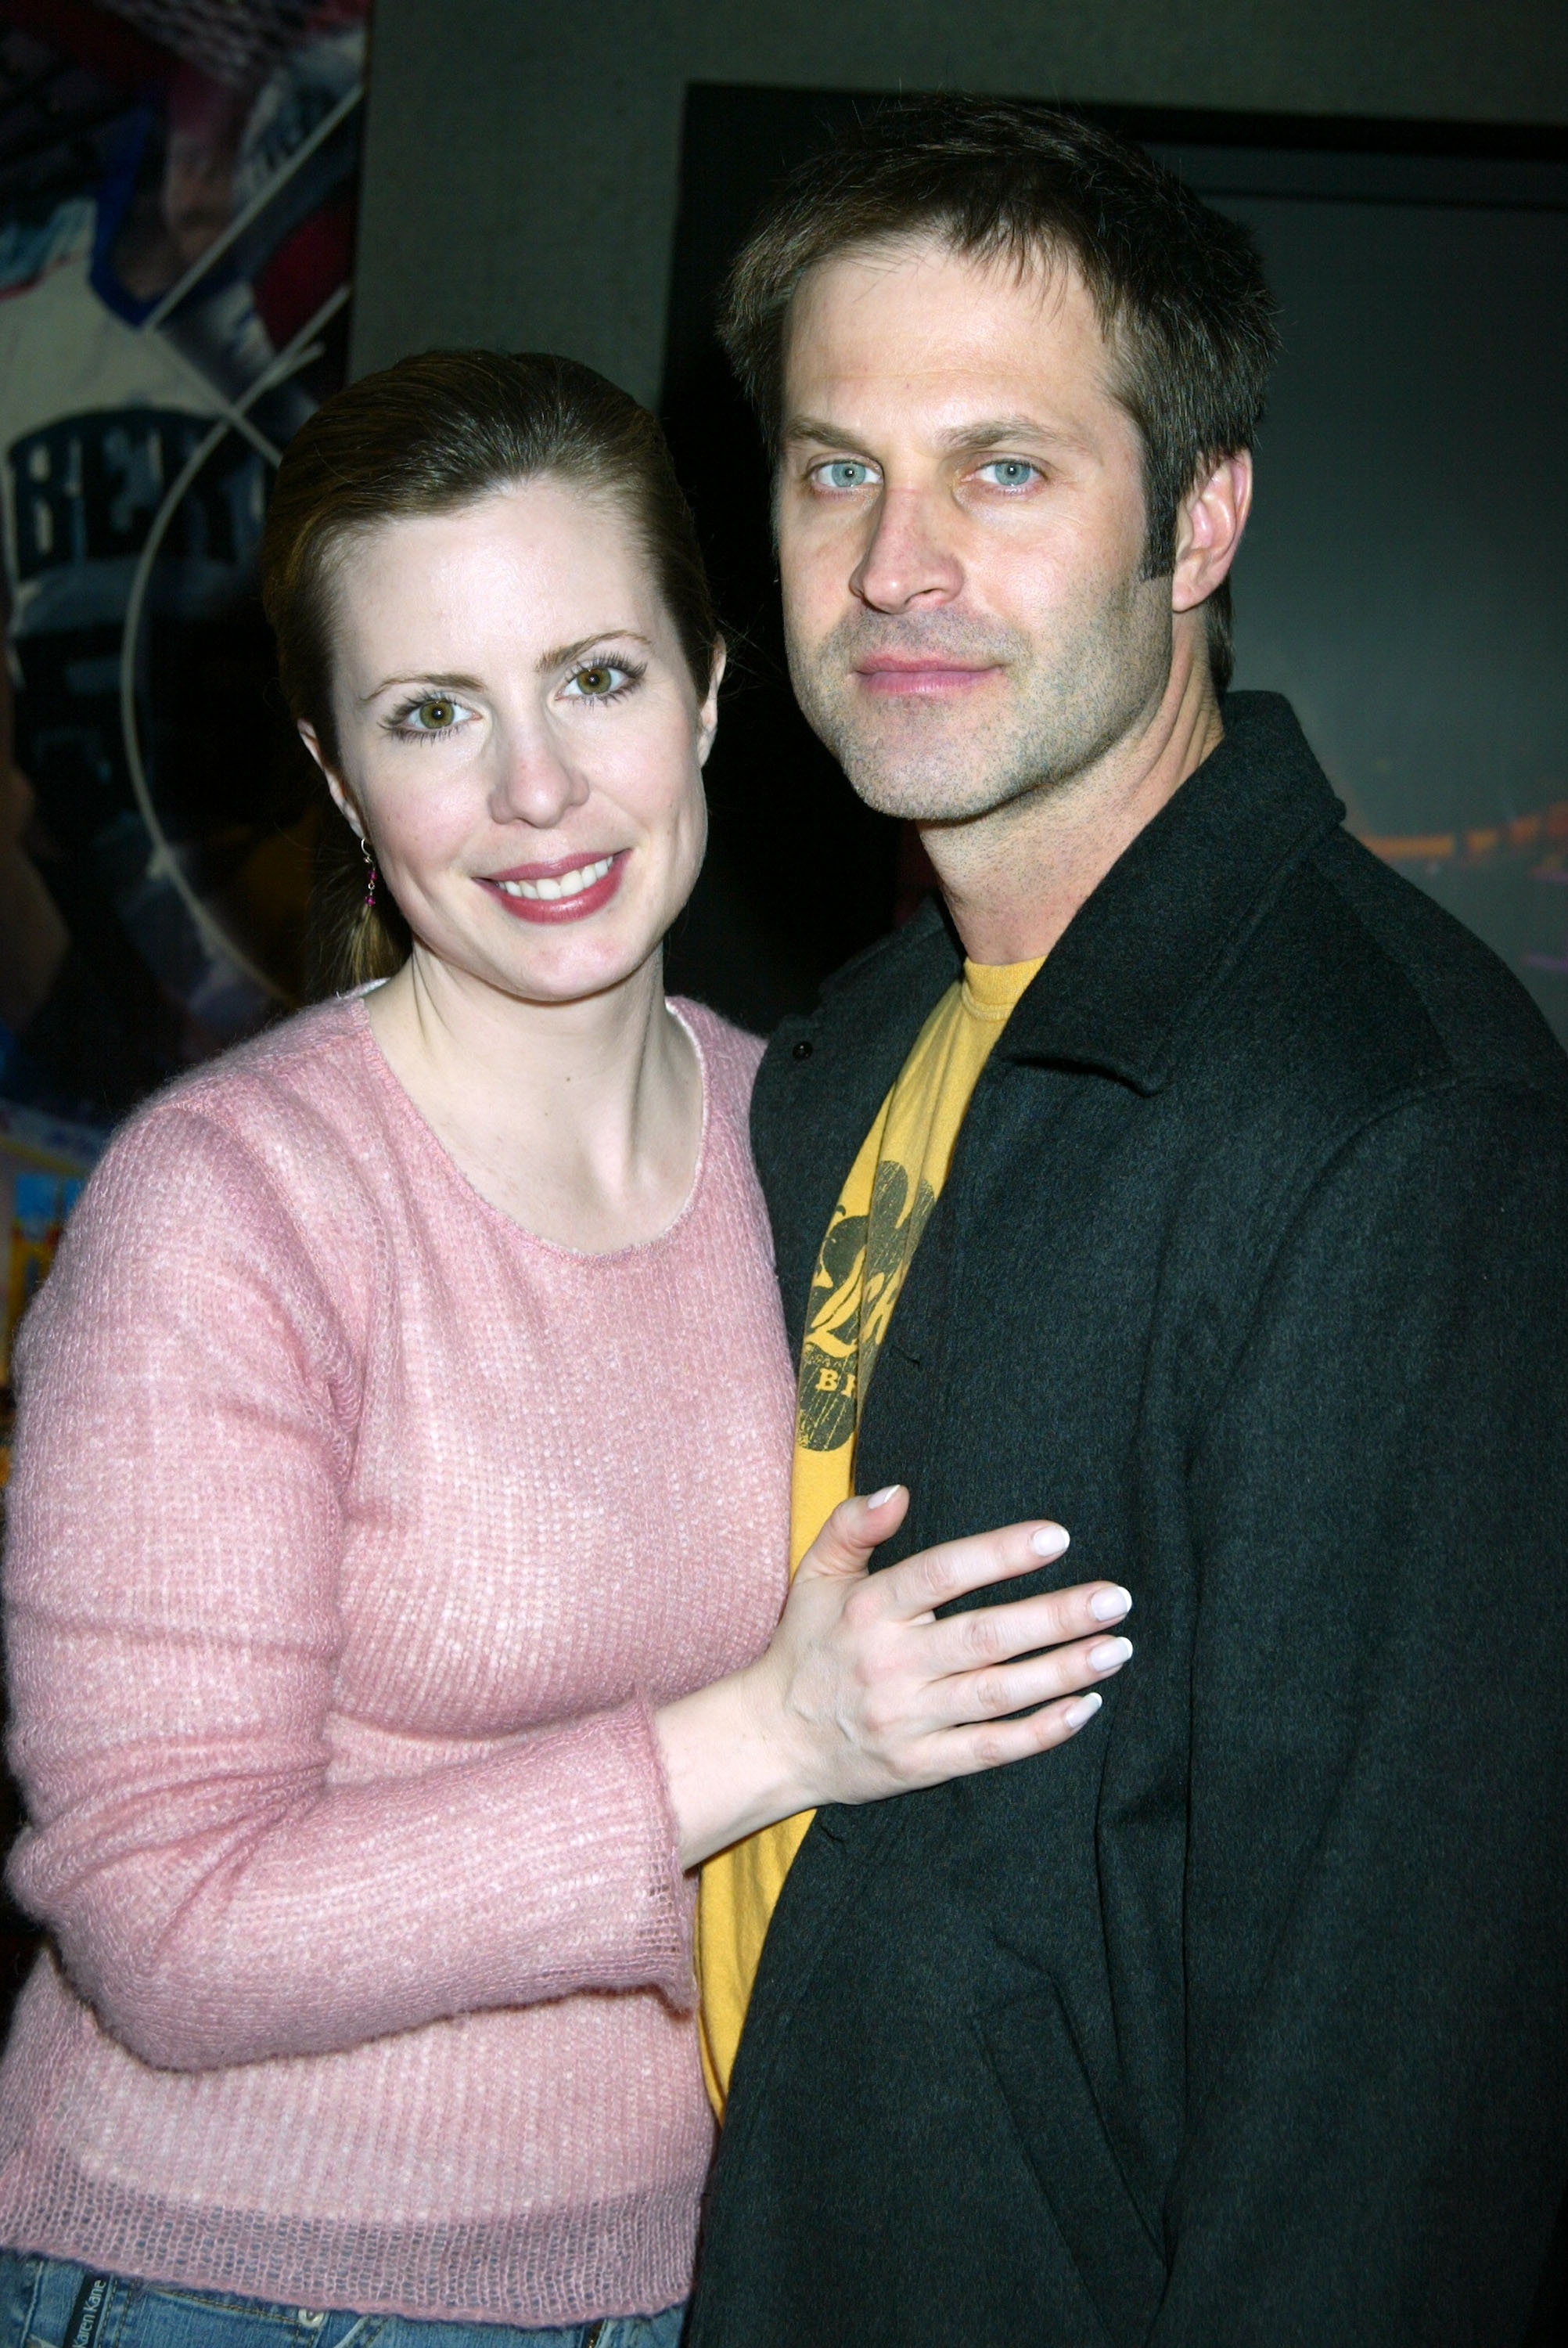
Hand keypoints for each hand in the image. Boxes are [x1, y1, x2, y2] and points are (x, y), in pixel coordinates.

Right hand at [656, 1485, 1131, 1867]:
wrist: (771, 1740)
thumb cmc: (806, 1646)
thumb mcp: (815, 1575)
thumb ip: (852, 1524)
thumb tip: (897, 1491)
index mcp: (869, 1609)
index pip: (941, 1574)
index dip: (999, 1555)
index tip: (1057, 1538)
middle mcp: (891, 1663)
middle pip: (985, 1637)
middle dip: (1056, 1617)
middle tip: (1115, 1599)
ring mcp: (908, 1719)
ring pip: (997, 1694)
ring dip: (1062, 1671)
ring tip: (1115, 1649)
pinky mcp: (919, 1765)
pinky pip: (989, 1749)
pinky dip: (1039, 1732)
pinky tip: (1083, 1707)